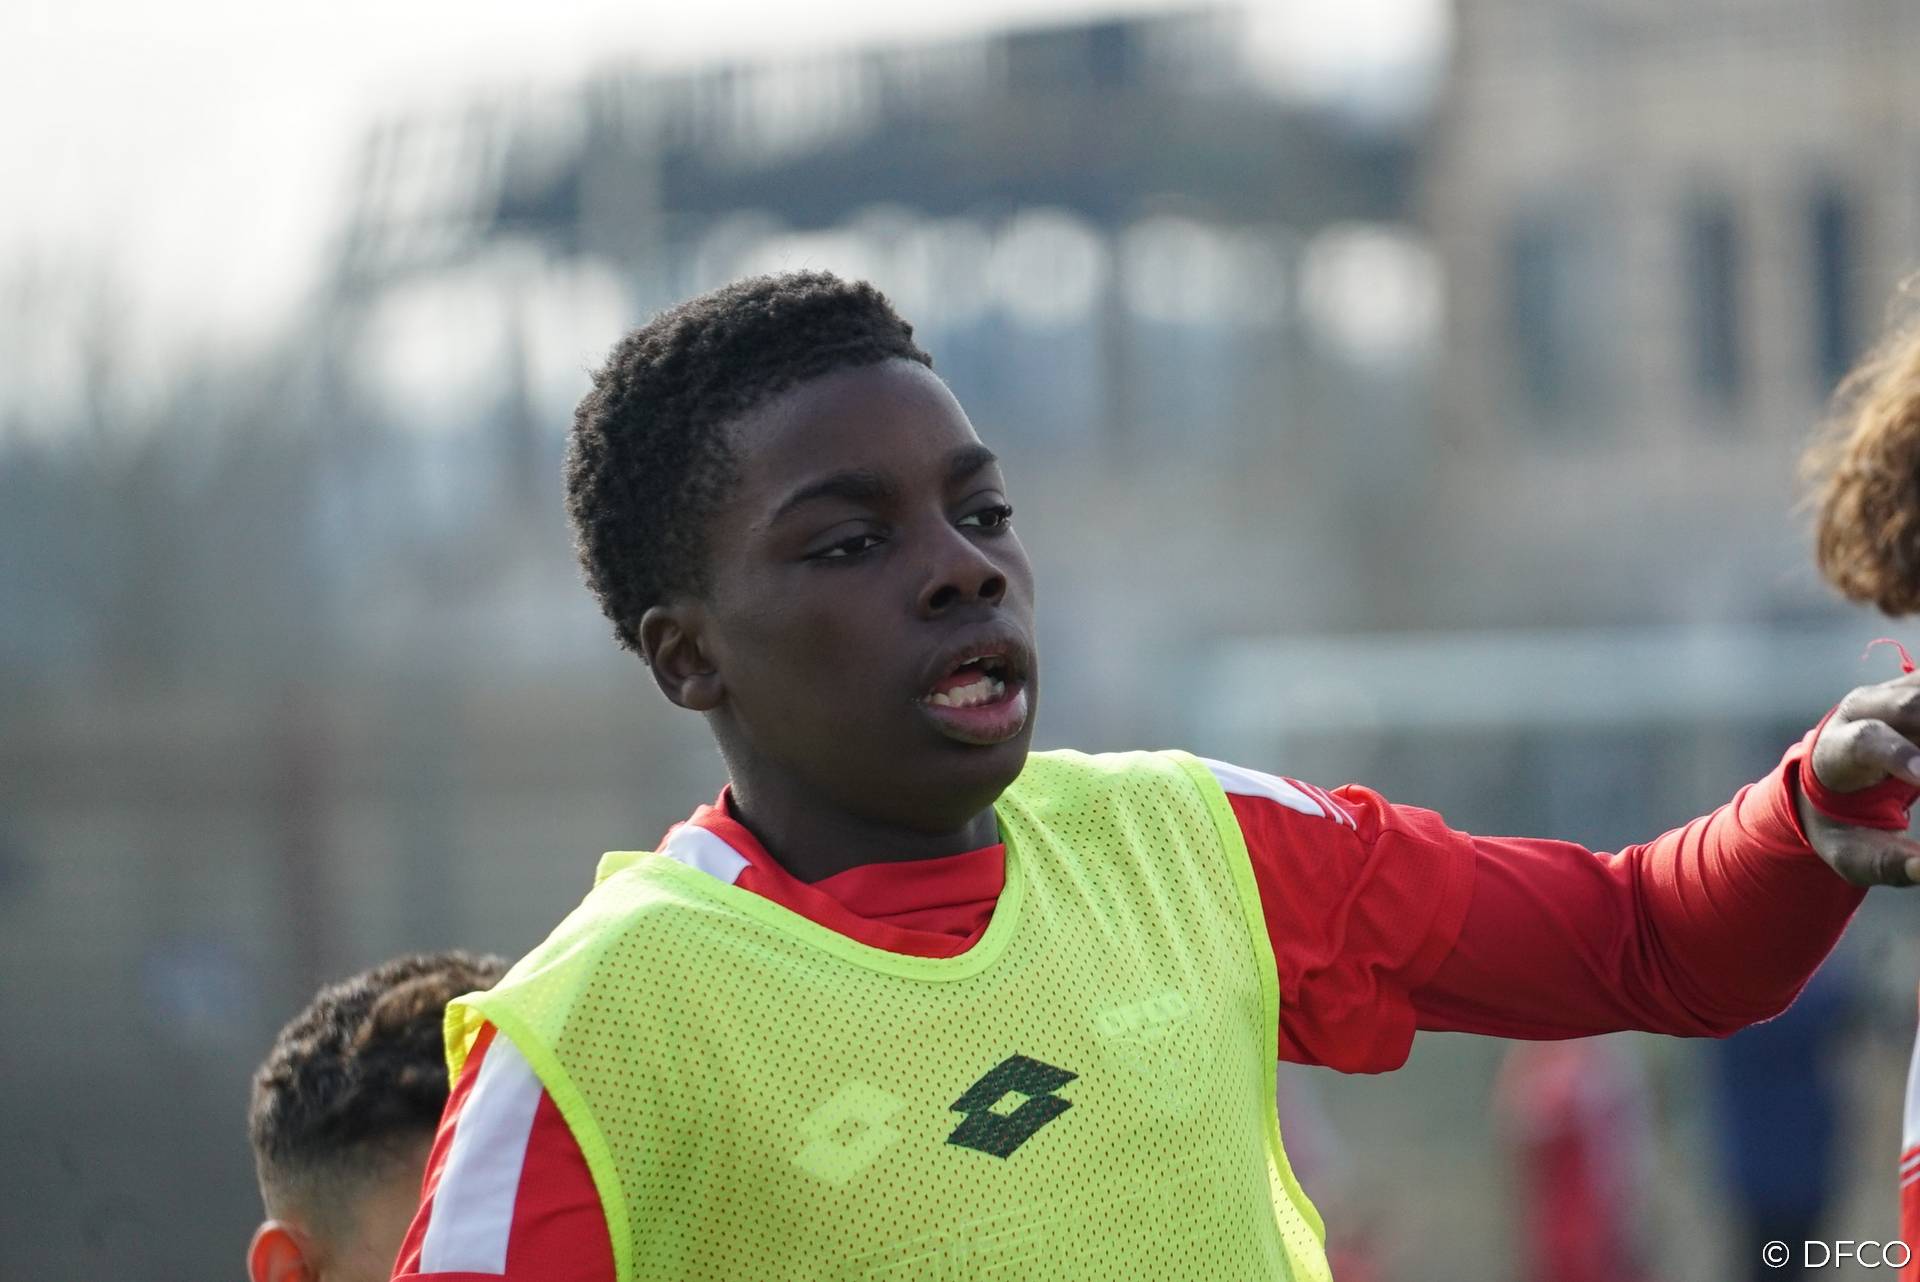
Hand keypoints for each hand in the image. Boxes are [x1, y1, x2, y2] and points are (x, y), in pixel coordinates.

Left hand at [1797, 670, 1919, 885]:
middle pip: (1909, 703)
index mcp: (1836, 750)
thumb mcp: (1854, 853)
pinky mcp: (1918, 687)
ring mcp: (1893, 692)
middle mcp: (1863, 709)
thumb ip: (1891, 865)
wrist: (1831, 780)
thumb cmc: (1844, 823)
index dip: (1900, 755)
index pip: (1867, 741)